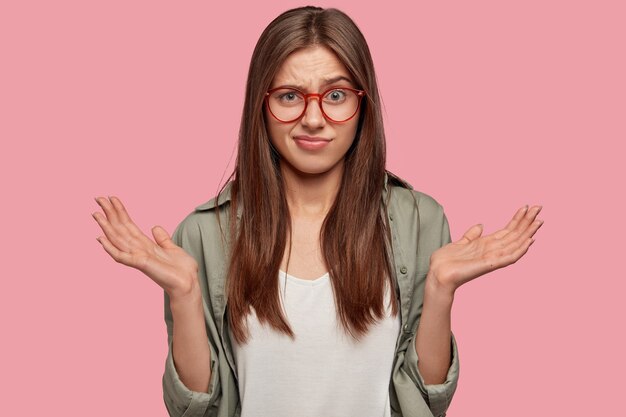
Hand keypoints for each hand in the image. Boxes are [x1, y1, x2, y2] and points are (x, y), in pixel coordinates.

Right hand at [92, 196, 198, 297]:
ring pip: (117, 239)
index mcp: (145, 245)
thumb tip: (154, 227)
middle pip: (120, 228)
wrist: (189, 283)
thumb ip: (162, 238)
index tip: (111, 198)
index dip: (120, 211)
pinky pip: (122, 256)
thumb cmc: (182, 270)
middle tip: (98, 198)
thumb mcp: (173, 248)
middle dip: (110, 213)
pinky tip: (101, 238)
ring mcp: (138, 257)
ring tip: (96, 213)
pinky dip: (110, 248)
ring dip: (106, 227)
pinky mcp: (141, 264)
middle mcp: (139, 250)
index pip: (129, 225)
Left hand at [428, 205, 543, 294]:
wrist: (437, 273)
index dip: (517, 219)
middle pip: (515, 234)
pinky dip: (520, 249)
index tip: (527, 207)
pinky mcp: (489, 264)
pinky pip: (509, 257)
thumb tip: (481, 226)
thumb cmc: (447, 261)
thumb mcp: (460, 243)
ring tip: (538, 220)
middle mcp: (492, 251)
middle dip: (527, 221)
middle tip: (539, 207)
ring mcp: (492, 258)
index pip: (507, 230)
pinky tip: (529, 240)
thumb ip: (472, 235)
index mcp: (486, 245)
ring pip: (516, 244)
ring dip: (528, 232)